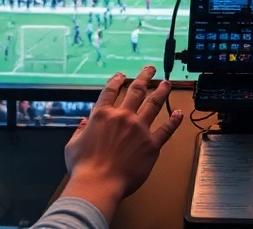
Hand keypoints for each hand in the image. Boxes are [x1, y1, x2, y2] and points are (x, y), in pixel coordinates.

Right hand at [61, 67, 184, 219]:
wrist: (99, 183)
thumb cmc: (84, 168)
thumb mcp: (73, 145)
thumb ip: (79, 131)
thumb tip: (83, 123)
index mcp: (102, 115)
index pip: (111, 91)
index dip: (117, 80)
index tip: (122, 75)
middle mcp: (123, 117)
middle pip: (137, 90)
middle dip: (145, 76)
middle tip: (150, 69)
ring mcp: (139, 129)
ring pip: (154, 104)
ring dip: (162, 91)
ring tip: (167, 83)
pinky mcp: (151, 144)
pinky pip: (166, 130)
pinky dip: (174, 121)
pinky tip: (179, 114)